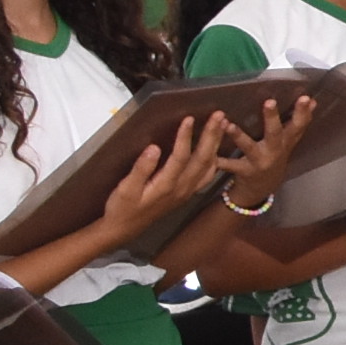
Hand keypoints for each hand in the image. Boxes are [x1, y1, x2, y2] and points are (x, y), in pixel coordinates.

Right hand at [95, 119, 231, 246]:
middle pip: (202, 158)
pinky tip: (217, 149)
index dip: (185, 137)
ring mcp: (187, 191)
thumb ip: (141, 169)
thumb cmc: (122, 208)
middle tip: (219, 115)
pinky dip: (215, 159)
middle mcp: (182, 188)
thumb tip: (154, 148)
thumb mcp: (125, 189)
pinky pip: (207, 175)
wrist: (124, 229)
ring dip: (217, 144)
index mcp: (167, 185)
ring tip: (223, 124)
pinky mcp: (187, 193)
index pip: (181, 157)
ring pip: (209, 165)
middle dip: (212, 135)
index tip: (189, 118)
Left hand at [216, 97, 315, 207]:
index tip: (305, 98)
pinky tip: (211, 155)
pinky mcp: (244, 171)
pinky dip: (220, 161)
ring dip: (238, 136)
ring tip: (228, 123)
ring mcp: (259, 161)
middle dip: (272, 117)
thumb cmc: (275, 156)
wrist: (263, 187)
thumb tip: (313, 100)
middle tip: (269, 101)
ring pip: (249, 147)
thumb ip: (300, 121)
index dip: (303, 112)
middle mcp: (275, 151)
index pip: (299, 124)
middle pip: (276, 133)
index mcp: (287, 141)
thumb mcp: (289, 141)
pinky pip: (230, 165)